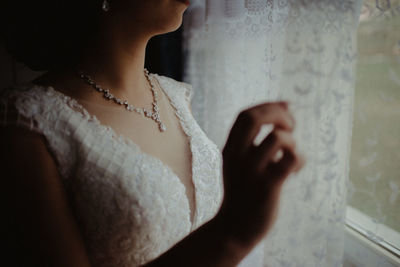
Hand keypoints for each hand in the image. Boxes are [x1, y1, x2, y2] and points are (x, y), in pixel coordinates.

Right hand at [218, 102, 304, 247]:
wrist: (234, 229)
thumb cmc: (243, 193)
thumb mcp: (240, 163)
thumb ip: (255, 141)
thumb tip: (283, 111)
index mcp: (230, 149)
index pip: (245, 114)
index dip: (268, 106)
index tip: (286, 108)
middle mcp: (237, 156)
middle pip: (255, 118)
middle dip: (278, 114)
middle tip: (292, 125)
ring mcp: (251, 171)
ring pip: (277, 138)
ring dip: (292, 140)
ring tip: (292, 153)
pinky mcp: (267, 187)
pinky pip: (290, 160)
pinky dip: (299, 158)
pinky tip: (294, 171)